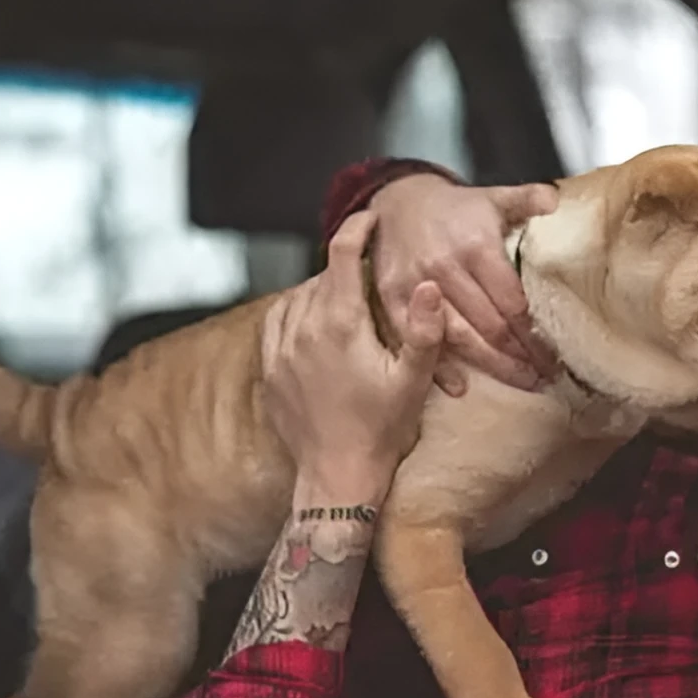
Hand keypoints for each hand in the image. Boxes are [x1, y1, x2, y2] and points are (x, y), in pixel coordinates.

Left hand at [261, 210, 444, 493]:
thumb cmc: (381, 431)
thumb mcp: (413, 381)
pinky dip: (296, 310)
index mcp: (339, 324)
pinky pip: (277, 321)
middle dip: (348, 267)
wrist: (336, 477)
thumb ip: (423, 330)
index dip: (358, 228)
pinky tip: (314, 321)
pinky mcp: (269, 369)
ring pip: (298, 296)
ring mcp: (280, 349)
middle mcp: (302, 328)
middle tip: (374, 273)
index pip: (342, 254)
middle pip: (322, 275)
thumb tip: (428, 284)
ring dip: (322, 289)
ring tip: (348, 298)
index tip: (372, 219)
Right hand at [368, 173, 559, 396]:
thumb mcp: (491, 197)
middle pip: (491, 326)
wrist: (395, 201)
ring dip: (493, 366)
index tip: (555, 353)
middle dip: (522, 356)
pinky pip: (418, 340)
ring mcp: (418, 288)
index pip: (512, 301)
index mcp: (475, 245)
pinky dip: (439, 367)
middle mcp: (446, 268)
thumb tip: (555, 200)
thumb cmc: (452, 209)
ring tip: (522, 382)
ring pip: (460, 339)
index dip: (534, 332)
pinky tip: (462, 387)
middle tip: (546, 376)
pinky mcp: (393, 301)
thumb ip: (526, 199)